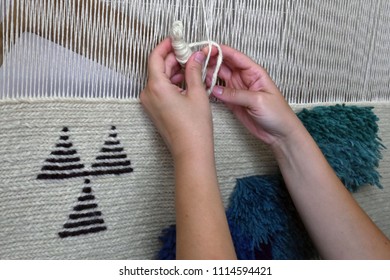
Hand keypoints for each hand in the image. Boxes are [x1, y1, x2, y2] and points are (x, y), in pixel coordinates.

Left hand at [141, 38, 213, 158]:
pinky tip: (188, 81)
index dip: (167, 46)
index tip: (177, 40)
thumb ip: (194, 70)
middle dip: (175, 59)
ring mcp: (150, 103)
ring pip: (161, 78)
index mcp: (156, 87)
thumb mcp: (197, 94)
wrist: (190, 152)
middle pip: (159, 67)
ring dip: (176, 71)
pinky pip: (161, 89)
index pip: (156, 57)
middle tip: (192, 53)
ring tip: (194, 68)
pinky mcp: (155, 109)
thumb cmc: (194, 128)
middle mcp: (148, 94)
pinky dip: (173, 83)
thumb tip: (196, 56)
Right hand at [205, 45, 302, 146]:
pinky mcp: (233, 102)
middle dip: (211, 61)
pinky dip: (210, 89)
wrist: (279, 133)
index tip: (206, 50)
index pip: (235, 56)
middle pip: (225, 64)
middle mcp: (244, 78)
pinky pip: (219, 92)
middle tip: (196, 61)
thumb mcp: (258, 101)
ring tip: (196, 74)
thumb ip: (236, 94)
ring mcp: (238, 89)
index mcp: (254, 72)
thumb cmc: (277, 114)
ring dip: (209, 74)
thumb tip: (216, 89)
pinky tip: (202, 87)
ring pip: (220, 77)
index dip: (220, 51)